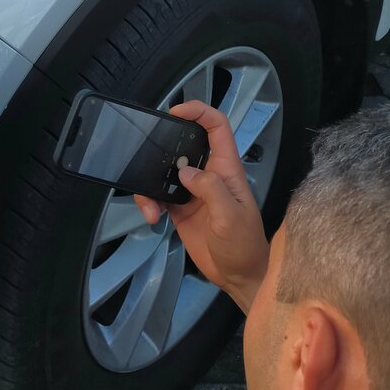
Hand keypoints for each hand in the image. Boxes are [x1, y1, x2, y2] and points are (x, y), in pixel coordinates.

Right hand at [134, 102, 268, 313]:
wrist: (239, 277)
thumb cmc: (244, 245)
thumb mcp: (231, 216)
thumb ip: (210, 189)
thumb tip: (184, 171)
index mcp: (226, 169)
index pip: (217, 128)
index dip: (199, 112)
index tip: (175, 112)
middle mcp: (208, 175)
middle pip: (184, 145)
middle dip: (163, 145)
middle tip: (146, 152)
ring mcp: (192, 191)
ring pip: (164, 172)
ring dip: (151, 183)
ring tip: (150, 206)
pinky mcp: (179, 209)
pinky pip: (158, 196)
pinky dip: (149, 203)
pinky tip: (152, 217)